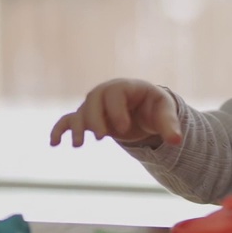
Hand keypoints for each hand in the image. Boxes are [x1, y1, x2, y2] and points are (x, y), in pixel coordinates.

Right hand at [50, 79, 181, 147]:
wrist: (143, 111)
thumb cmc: (155, 107)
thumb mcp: (165, 113)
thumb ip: (170, 125)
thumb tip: (177, 141)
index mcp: (125, 87)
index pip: (115, 95)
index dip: (117, 111)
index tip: (124, 128)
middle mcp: (105, 94)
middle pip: (93, 101)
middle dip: (96, 119)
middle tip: (103, 138)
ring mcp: (94, 106)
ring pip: (80, 113)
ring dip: (76, 128)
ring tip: (78, 145)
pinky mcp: (87, 118)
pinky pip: (68, 120)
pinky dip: (60, 130)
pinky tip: (55, 143)